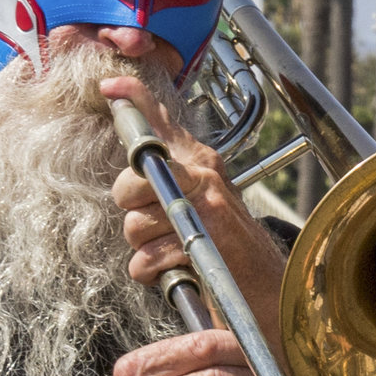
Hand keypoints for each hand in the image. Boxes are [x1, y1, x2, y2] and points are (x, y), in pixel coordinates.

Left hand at [104, 74, 286, 344]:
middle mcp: (204, 176)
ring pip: (135, 226)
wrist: (266, 286)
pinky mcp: (204, 241)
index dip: (133, 99)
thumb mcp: (202, 196)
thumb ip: (169, 167)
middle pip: (131, 182)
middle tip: (153, 224)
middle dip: (131, 211)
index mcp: (201, 161)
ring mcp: (206, 207)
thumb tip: (129, 133)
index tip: (109, 89)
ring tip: (169, 251)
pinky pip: (146, 257)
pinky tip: (170, 270)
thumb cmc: (225, 242)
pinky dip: (150, 271)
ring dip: (144, 248)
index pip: (162, 121)